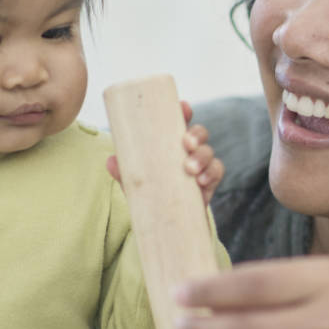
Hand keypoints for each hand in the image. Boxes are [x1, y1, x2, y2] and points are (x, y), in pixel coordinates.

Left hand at [105, 100, 224, 207]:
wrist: (165, 221)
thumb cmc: (150, 192)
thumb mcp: (135, 181)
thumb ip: (124, 171)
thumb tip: (111, 161)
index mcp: (171, 143)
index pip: (180, 122)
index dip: (184, 111)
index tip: (184, 107)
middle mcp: (189, 151)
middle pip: (200, 133)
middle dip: (196, 135)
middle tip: (186, 144)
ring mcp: (201, 166)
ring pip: (209, 152)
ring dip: (202, 157)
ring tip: (190, 169)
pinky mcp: (209, 183)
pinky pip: (217, 172)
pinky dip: (211, 174)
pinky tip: (202, 181)